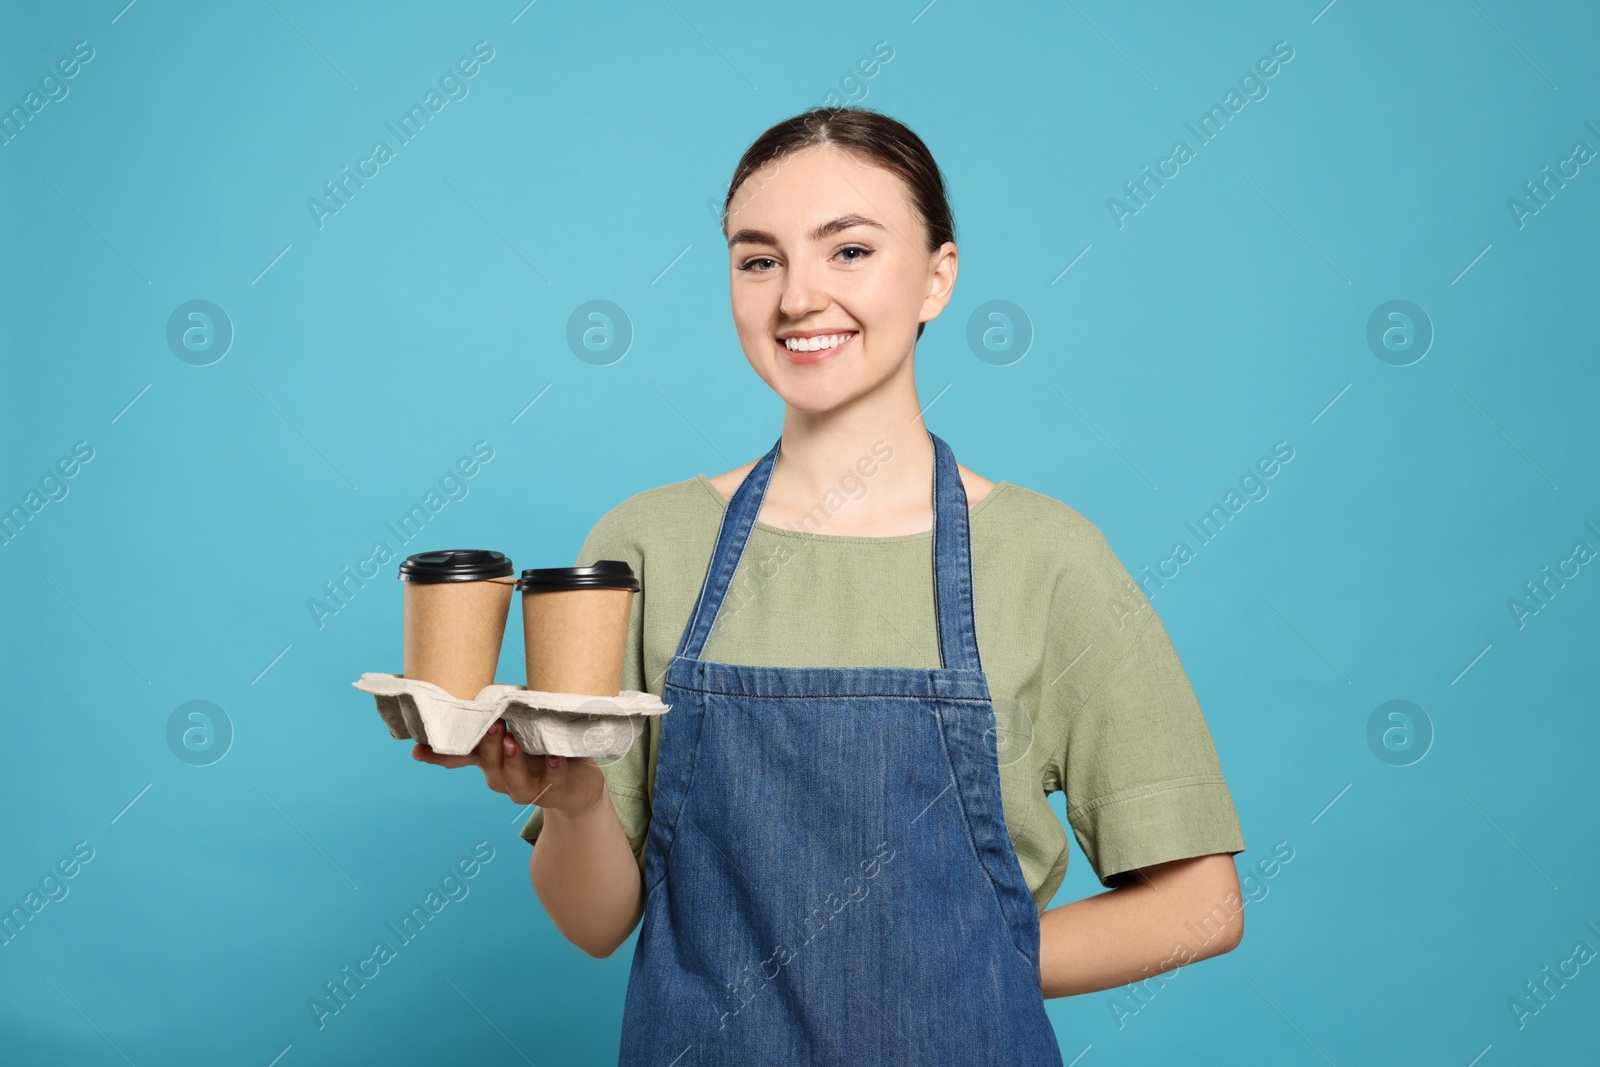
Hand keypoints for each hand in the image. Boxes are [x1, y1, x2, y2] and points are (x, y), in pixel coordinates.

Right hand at [411, 720, 606, 812]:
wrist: (580, 781)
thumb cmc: (544, 748)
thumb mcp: (520, 730)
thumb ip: (499, 718)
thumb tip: (484, 696)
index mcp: (491, 760)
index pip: (460, 757)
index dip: (439, 755)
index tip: (418, 750)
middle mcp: (503, 778)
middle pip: (489, 762)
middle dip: (488, 743)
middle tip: (492, 722)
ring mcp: (527, 789)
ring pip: (513, 779)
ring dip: (513, 760)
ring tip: (514, 740)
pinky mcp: (554, 793)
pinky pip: (552, 781)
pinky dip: (554, 769)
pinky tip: (556, 756)